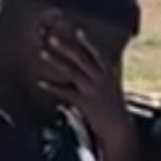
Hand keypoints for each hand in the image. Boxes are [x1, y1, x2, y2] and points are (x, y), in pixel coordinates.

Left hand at [36, 21, 130, 148]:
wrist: (119, 129)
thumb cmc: (114, 109)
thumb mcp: (112, 89)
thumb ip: (103, 77)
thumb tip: (97, 67)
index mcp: (108, 75)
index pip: (98, 54)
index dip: (88, 42)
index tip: (78, 31)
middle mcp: (101, 79)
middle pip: (81, 59)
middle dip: (66, 47)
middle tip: (52, 38)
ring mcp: (92, 90)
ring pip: (72, 71)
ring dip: (56, 61)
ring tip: (42, 53)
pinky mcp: (85, 103)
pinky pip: (65, 92)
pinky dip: (52, 86)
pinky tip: (41, 82)